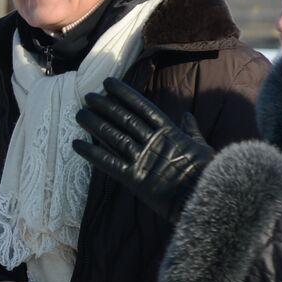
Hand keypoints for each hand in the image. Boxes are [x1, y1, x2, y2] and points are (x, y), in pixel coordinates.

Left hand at [72, 77, 213, 221]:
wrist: (203, 198)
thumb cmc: (204, 173)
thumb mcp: (201, 146)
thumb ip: (191, 130)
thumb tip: (187, 115)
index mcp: (169, 131)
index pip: (142, 107)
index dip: (124, 94)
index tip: (108, 82)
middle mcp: (152, 141)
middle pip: (124, 119)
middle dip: (105, 106)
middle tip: (87, 96)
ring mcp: (142, 159)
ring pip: (114, 136)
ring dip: (95, 124)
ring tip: (79, 113)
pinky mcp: (134, 178)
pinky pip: (109, 163)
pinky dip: (92, 154)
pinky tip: (77, 144)